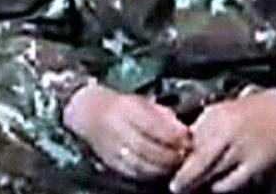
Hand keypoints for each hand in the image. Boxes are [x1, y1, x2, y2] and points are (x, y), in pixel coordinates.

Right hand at [63, 83, 191, 180]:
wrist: (87, 112)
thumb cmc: (121, 105)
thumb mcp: (142, 102)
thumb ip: (163, 115)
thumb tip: (184, 131)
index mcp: (125, 108)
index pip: (152, 125)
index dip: (173, 135)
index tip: (188, 138)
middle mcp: (116, 128)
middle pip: (147, 147)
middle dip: (170, 154)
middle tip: (186, 155)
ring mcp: (111, 147)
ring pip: (140, 163)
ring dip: (162, 166)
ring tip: (177, 164)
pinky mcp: (110, 161)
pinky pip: (132, 172)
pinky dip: (150, 174)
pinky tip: (161, 170)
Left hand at [169, 89, 275, 192]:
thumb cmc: (254, 108)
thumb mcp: (222, 109)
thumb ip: (202, 126)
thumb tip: (182, 144)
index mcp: (218, 117)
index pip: (188, 143)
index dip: (176, 158)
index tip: (167, 166)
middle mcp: (229, 133)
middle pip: (197, 162)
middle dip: (183, 177)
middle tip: (176, 185)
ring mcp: (243, 151)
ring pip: (212, 174)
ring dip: (200, 183)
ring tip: (191, 186)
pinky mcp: (257, 165)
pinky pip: (231, 182)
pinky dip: (220, 186)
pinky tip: (215, 185)